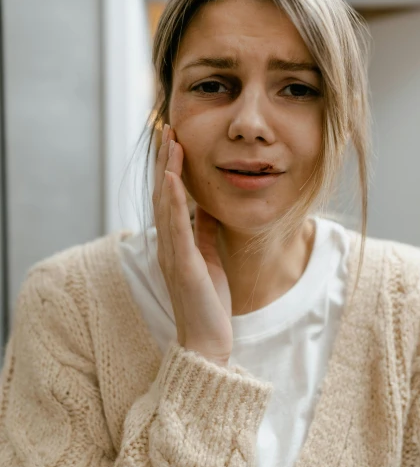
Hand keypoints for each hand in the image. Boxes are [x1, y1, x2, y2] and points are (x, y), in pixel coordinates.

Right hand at [152, 123, 232, 366]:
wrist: (206, 340)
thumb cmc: (208, 302)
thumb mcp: (209, 256)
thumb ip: (205, 231)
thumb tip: (208, 205)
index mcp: (175, 241)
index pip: (170, 195)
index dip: (170, 166)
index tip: (174, 138)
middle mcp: (168, 243)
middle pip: (163, 192)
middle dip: (165, 159)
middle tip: (166, 126)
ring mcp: (172, 253)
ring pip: (166, 203)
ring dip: (168, 170)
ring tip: (170, 141)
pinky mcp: (183, 264)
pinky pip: (176, 227)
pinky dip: (175, 201)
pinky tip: (175, 179)